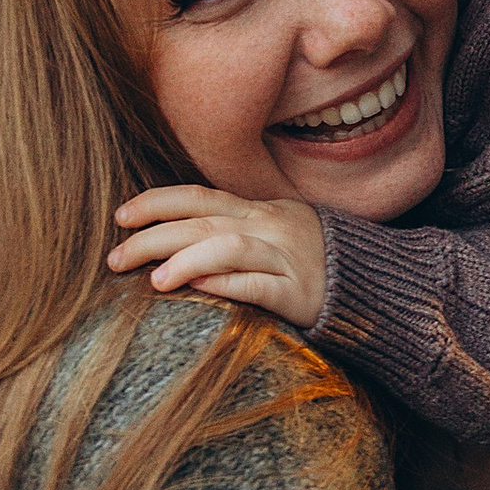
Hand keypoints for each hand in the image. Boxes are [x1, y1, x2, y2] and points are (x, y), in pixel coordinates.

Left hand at [111, 184, 327, 329]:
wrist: (374, 282)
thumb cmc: (313, 259)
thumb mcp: (274, 229)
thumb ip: (230, 228)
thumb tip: (171, 238)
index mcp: (257, 210)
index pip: (197, 197)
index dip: (155, 203)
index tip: (120, 217)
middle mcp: (268, 227)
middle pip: (200, 223)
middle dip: (151, 238)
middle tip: (114, 259)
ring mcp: (285, 257)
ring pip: (228, 247)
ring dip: (185, 261)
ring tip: (153, 281)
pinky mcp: (299, 292)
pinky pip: (258, 284)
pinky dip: (226, 284)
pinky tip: (199, 289)